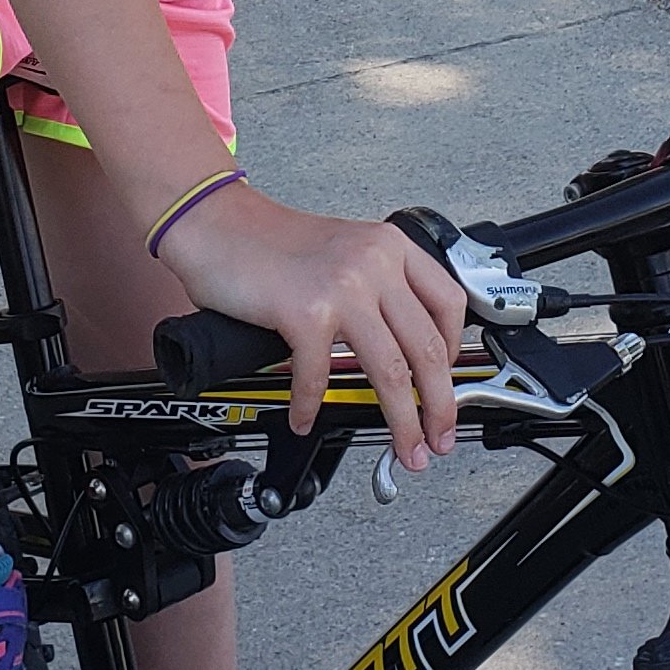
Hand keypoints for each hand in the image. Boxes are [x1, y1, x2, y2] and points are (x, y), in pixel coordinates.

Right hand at [155, 184, 469, 469]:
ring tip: (402, 447)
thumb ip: (377, 287)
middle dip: (439, 406)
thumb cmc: (269, 242)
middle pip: (428, 348)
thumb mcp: (344, 250)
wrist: (214, 222)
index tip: (447, 385)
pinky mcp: (304, 311)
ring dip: (401, 421)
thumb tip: (402, 346)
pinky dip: (310, 405)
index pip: (449, 305)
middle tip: (438, 437)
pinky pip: (319, 376)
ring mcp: (341, 286)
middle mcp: (374, 263)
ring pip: (391, 371)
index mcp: (389, 247)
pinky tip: (303, 417)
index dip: (454, 355)